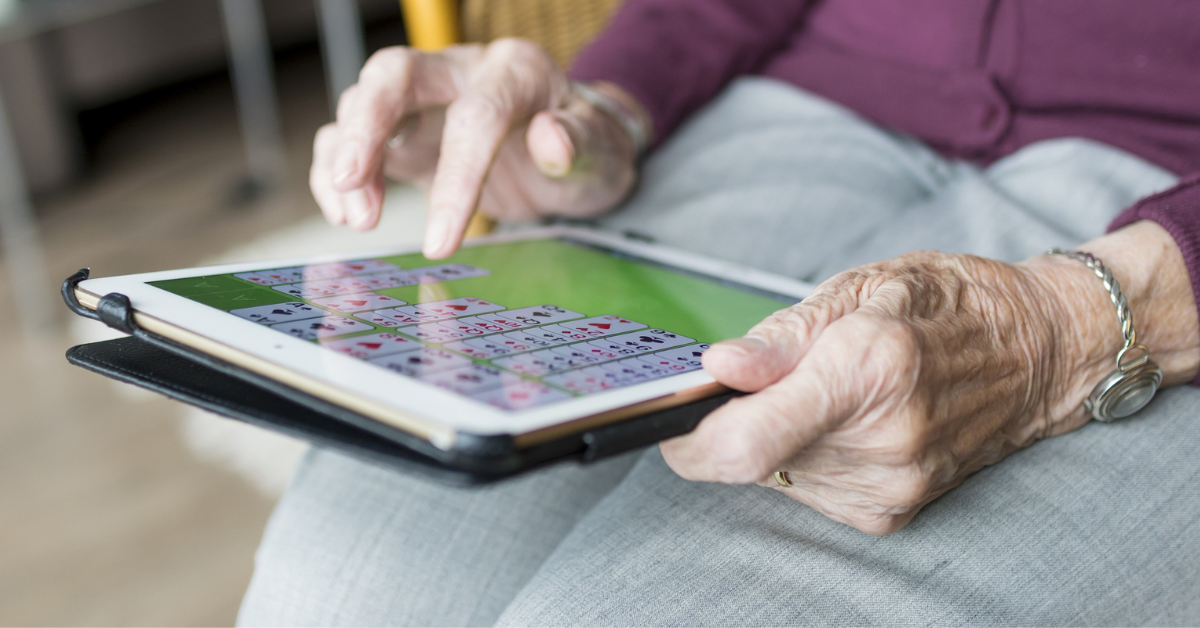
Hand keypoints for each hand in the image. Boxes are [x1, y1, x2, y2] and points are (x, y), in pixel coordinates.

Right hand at [310, 39, 642, 257]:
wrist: (578, 151)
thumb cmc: (590, 149)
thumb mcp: (604, 152)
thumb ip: (582, 143)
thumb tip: (552, 139)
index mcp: (516, 71)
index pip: (477, 115)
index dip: (456, 177)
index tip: (440, 241)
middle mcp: (462, 72)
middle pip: (396, 75)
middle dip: (366, 126)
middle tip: (353, 183)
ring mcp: (426, 99)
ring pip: (363, 103)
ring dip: (348, 159)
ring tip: (358, 220)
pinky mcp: (404, 132)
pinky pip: (351, 138)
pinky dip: (336, 173)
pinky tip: (346, 214)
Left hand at [662, 222, 1198, 534]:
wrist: (1038, 352)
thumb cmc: (947, 305)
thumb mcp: (861, 288)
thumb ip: (781, 336)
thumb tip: (716, 368)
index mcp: (867, 371)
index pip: (743, 445)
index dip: (686, 439)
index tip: (665, 418)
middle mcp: (882, 442)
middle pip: (751, 458)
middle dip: (733, 421)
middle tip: (758, 378)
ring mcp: (892, 486)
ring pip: (776, 474)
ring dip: (774, 436)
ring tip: (825, 391)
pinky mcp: (892, 513)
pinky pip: (810, 488)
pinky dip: (807, 455)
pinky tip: (847, 422)